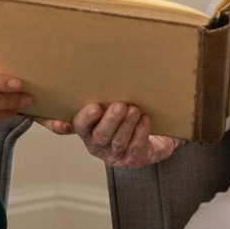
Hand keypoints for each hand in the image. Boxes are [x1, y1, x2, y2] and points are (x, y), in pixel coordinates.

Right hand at [37, 102, 179, 168]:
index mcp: (88, 129)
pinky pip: (135, 146)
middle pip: (99, 134)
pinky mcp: (131, 160)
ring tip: (134, 110)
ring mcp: (114, 154)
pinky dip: (140, 132)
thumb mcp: (112, 106)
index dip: (76, 120)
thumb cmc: (127, 119)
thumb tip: (101, 69)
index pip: (78, 126)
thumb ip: (104, 94)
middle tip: (119, 105)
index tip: (87, 109)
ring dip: (127, 125)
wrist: (153, 138)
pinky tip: (145, 119)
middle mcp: (97, 143)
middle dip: (110, 120)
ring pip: (118, 140)